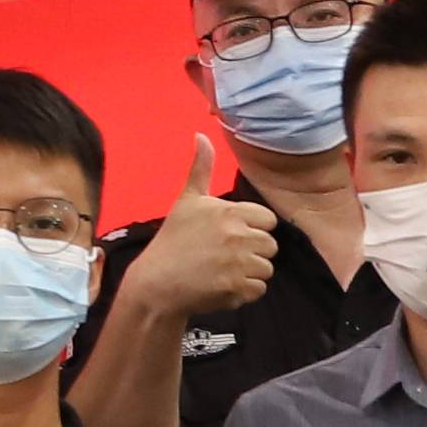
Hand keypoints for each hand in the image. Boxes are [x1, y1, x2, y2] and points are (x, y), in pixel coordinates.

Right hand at [111, 135, 274, 321]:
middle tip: (225, 256)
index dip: (253, 228)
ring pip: (266, 269)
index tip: (231, 235)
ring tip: (223, 272)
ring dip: (249, 273)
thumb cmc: (172, 240)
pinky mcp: (237, 289)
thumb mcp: (186, 200)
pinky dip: (244, 292)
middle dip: (252, 251)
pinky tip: (223, 286)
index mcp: (230, 212)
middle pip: (270, 245)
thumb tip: (202, 134)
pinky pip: (258, 290)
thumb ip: (201, 168)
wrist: (156, 283)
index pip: (268, 220)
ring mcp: (239, 264)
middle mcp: (239, 236)